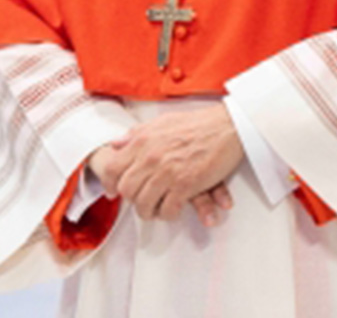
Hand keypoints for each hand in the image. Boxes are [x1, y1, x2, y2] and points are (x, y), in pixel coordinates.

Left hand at [89, 104, 242, 221]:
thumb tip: (116, 144)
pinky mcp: (186, 185)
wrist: (227, 126)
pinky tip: (174, 208)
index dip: (109, 184)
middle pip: (127, 191)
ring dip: (149, 211)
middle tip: (140, 201)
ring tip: (156, 209)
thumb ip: (136, 134)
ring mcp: (167, 172)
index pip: (112, 168)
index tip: (113, 192)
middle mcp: (151, 157)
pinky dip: (169, 213)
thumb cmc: (197, 123)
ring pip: (144, 204)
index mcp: (142, 140)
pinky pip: (168, 210)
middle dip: (131, 200)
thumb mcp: (161, 122)